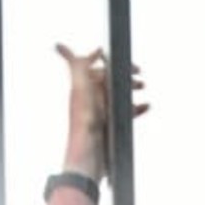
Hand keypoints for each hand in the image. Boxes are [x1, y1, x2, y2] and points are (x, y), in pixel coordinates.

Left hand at [56, 44, 148, 180]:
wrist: (88, 160)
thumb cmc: (84, 127)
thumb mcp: (81, 91)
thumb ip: (75, 68)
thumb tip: (59, 44)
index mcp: (82, 89)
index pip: (92, 67)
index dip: (103, 59)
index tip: (116, 55)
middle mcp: (90, 100)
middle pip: (108, 80)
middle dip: (124, 74)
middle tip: (139, 74)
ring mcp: (100, 114)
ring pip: (118, 95)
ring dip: (131, 89)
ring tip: (143, 88)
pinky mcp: (109, 127)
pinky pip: (124, 113)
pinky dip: (136, 108)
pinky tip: (146, 106)